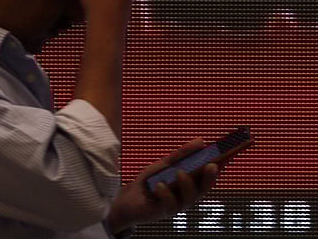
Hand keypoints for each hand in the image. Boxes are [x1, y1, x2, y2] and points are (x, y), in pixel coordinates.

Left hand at [106, 139, 222, 232]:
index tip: (227, 156)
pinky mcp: (163, 212)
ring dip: (187, 185)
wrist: (127, 198)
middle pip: (202, 190)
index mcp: (189, 185)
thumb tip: (201, 141)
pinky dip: (166, 194)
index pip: (207, 177)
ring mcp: (176, 206)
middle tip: (211, 165)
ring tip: (181, 172)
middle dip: (209, 178)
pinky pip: (169, 205)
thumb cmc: (149, 181)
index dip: (218, 168)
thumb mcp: (164, 164)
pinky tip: (160, 185)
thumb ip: (181, 155)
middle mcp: (186, 197)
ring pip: (189, 199)